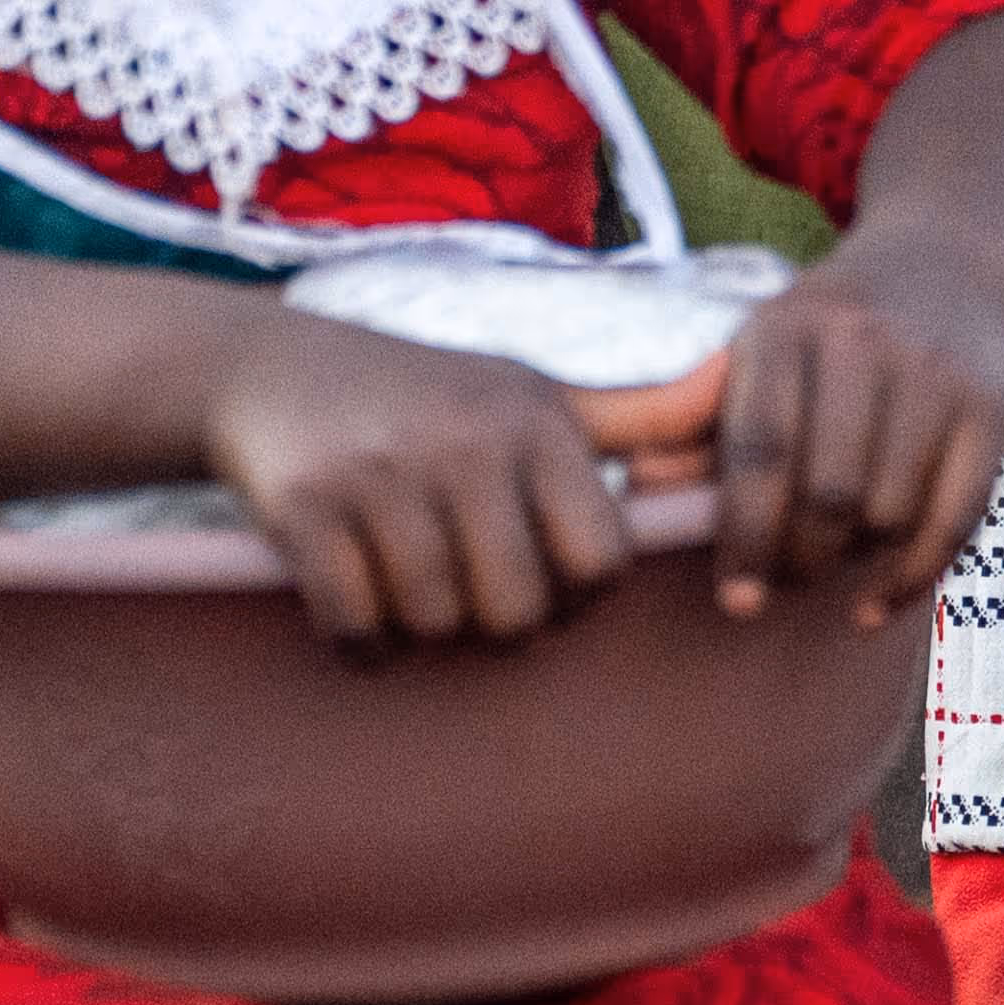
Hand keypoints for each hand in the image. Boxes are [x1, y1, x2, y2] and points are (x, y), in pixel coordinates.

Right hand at [202, 311, 633, 648]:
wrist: (267, 366)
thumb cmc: (429, 396)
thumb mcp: (536, 392)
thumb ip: (638, 415)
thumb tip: (736, 380)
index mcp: (538, 423)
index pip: (600, 564)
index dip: (575, 597)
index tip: (538, 579)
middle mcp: (468, 442)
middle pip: (519, 613)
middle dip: (492, 624)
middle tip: (462, 589)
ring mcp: (384, 474)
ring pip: (436, 624)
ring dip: (419, 629)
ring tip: (403, 580)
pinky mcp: (308, 507)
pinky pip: (357, 627)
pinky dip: (357, 637)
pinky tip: (351, 594)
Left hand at [707, 231, 1003, 625]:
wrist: (954, 264)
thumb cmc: (833, 330)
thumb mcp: (762, 350)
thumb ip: (700, 420)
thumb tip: (638, 486)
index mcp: (787, 328)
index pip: (762, 449)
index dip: (745, 534)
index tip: (736, 597)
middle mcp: (864, 344)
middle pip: (829, 494)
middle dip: (800, 559)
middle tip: (782, 581)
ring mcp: (935, 375)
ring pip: (889, 513)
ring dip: (855, 560)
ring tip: (832, 556)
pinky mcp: (991, 407)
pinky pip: (955, 521)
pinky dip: (911, 578)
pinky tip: (872, 606)